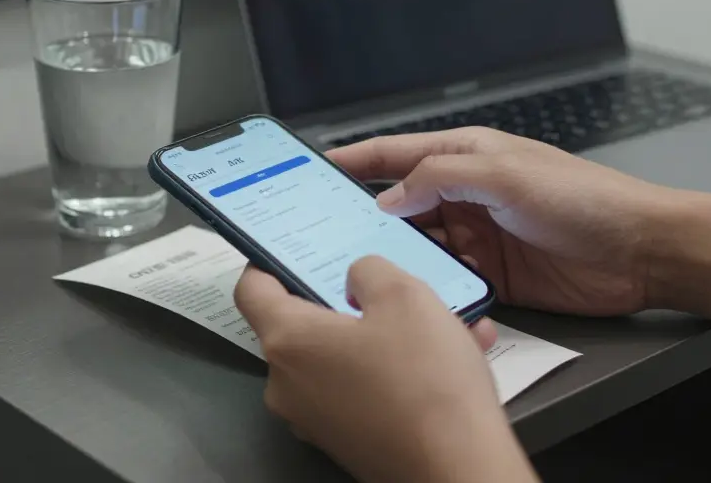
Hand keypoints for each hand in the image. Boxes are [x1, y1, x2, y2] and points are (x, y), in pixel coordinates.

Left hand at [235, 258, 534, 482]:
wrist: (458, 470)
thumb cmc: (423, 374)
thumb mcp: (405, 295)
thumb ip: (369, 271)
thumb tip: (354, 281)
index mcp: (288, 342)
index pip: (252, 291)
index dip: (268, 263)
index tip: (297, 250)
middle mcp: (287, 385)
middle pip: (305, 327)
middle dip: (350, 302)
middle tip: (390, 286)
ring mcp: (314, 421)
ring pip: (345, 359)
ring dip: (388, 337)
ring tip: (446, 321)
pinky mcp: (347, 444)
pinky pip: (366, 391)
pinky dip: (399, 372)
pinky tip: (454, 358)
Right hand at [329, 127, 671, 316]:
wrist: (640, 251)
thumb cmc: (585, 199)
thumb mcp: (503, 175)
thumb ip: (439, 179)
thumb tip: (388, 197)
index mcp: (466, 156)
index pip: (395, 154)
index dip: (353, 160)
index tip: (313, 168)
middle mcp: (466, 195)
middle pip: (398, 205)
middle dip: (363, 218)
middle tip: (324, 233)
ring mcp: (477, 237)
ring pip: (416, 247)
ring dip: (395, 257)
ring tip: (362, 268)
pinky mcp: (490, 276)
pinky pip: (444, 281)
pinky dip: (426, 287)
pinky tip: (410, 294)